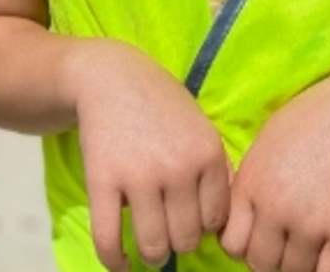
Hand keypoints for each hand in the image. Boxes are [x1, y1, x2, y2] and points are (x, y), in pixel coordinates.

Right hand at [72, 39, 230, 270]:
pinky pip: (109, 240)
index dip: (203, 226)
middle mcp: (178, 167)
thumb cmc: (161, 104)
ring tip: (149, 246)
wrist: (111, 77)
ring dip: (152, 254)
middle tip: (168, 230)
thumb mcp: (200, 126)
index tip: (191, 219)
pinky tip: (121, 264)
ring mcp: (139, 176)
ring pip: (154, 246)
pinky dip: (115, 261)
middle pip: (187, 239)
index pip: (216, 222)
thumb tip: (226, 224)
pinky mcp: (103, 181)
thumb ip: (216, 169)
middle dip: (179, 241)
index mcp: (208, 154)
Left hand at [220, 69, 329, 271]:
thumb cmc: (309, 124)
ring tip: (311, 241)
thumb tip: (234, 225)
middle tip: (288, 243)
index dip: (245, 247)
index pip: (232, 244)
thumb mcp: (264, 146)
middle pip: (261, 264)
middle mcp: (275, 207)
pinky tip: (329, 256)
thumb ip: (248, 187)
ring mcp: (310, 222)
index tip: (260, 238)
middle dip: (272, 259)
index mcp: (250, 184)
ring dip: (301, 265)